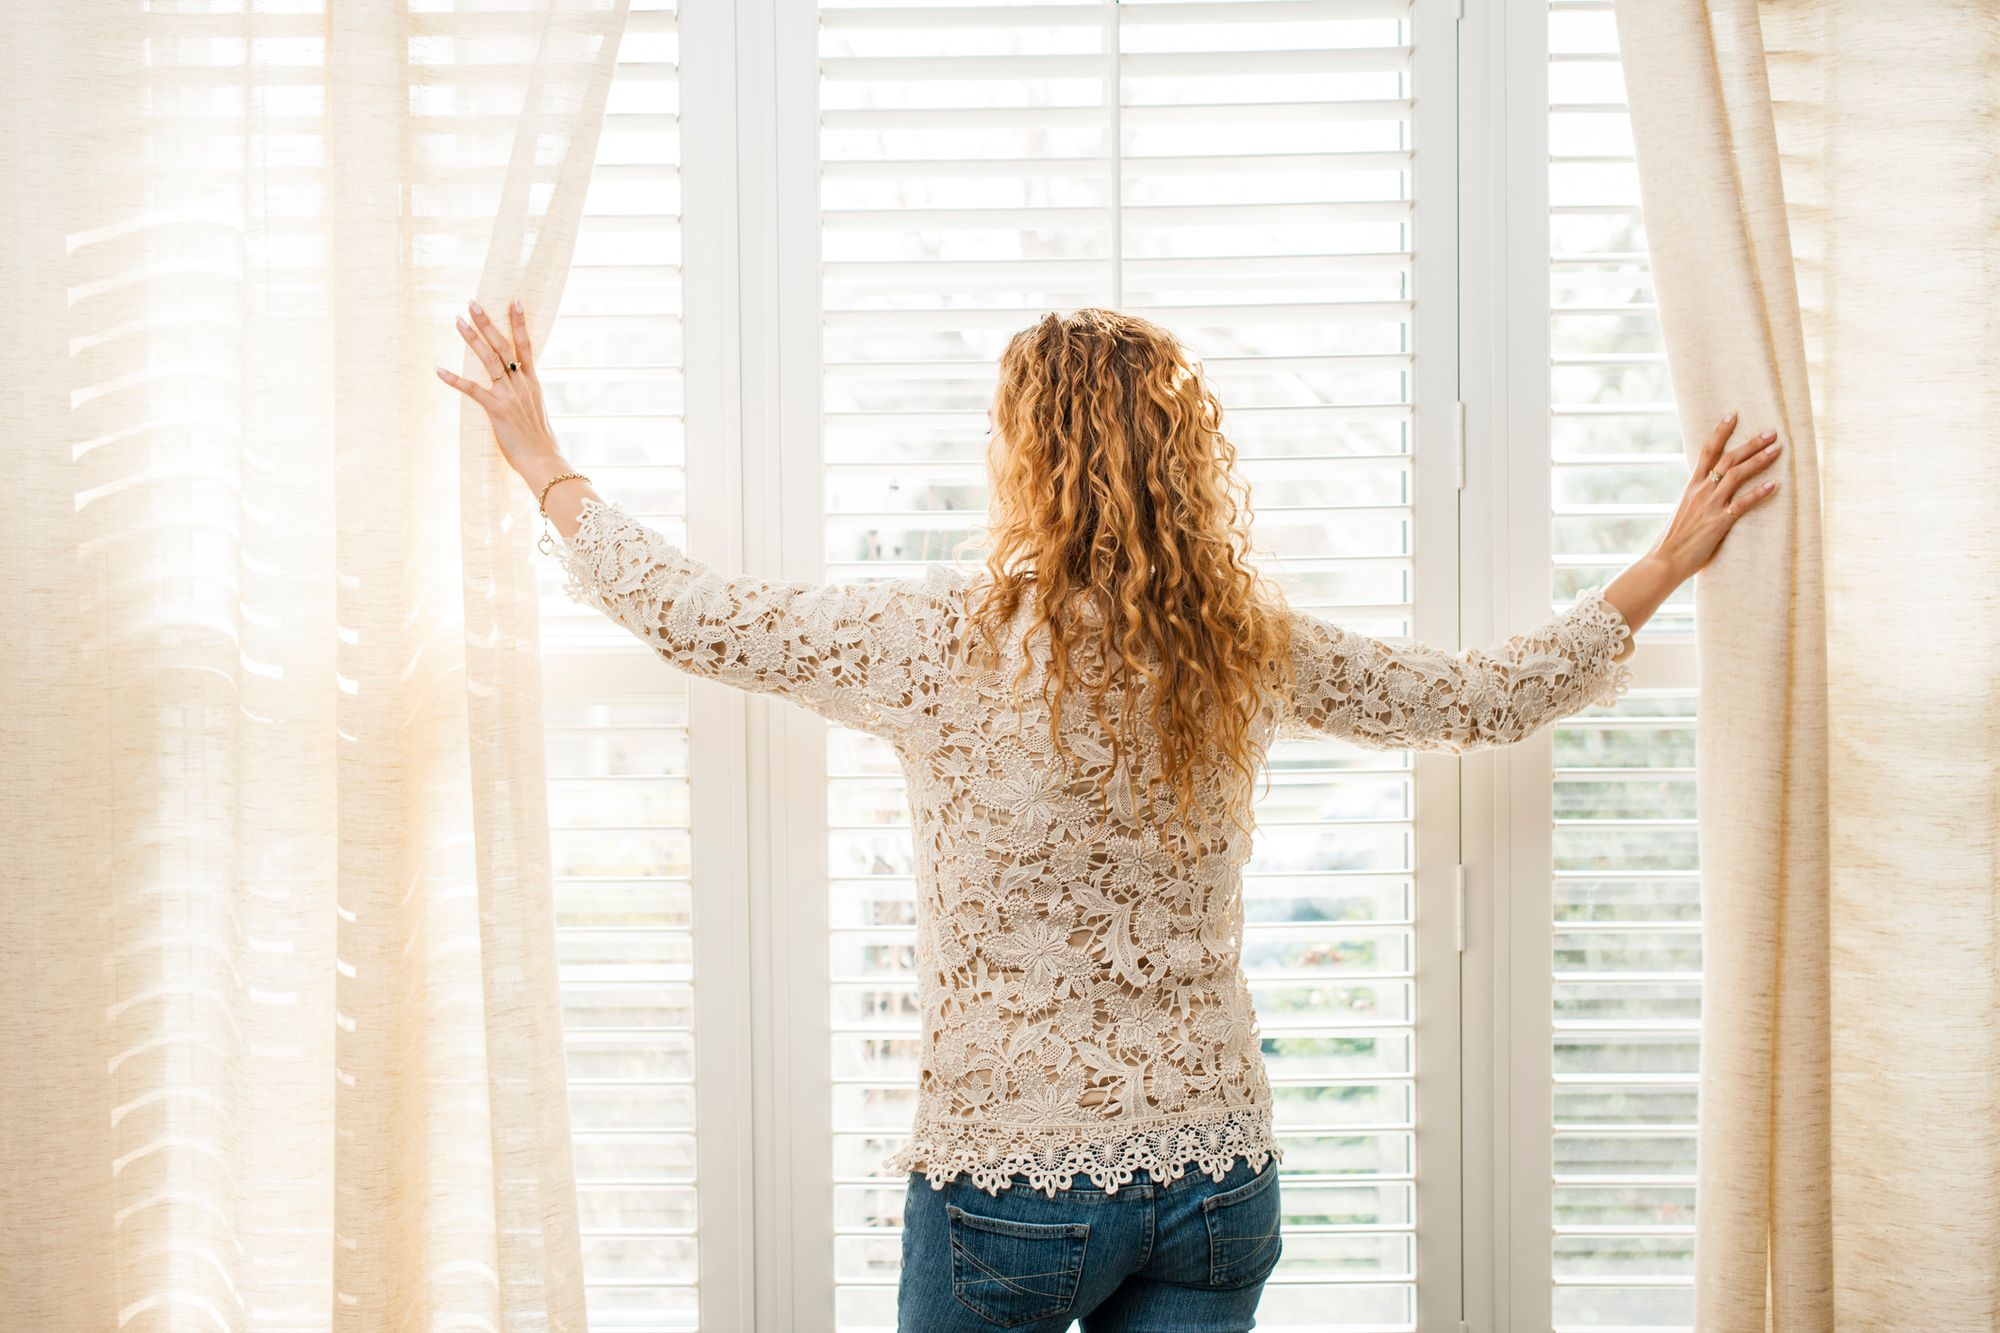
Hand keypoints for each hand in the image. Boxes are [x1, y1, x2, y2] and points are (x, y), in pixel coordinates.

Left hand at [436, 298, 565, 488]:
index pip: (526, 346)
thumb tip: (520, 390)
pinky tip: (439, 369)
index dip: (519, 323)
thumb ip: (527, 396)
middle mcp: (522, 384)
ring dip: (472, 339)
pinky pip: (473, 391)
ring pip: (490, 360)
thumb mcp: (537, 412)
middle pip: (504, 346)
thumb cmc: (540, 442)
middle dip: (488, 323)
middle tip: (473, 303)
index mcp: (533, 383)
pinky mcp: (497, 410)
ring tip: (458, 321)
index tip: (514, 301)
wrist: (544, 461)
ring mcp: (510, 396)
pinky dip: (455, 379)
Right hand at [1599, 411, 1781, 651]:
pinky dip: (1760, 493)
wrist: (1664, 561)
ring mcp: (1710, 506)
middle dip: (1751, 443)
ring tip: (1777, 449)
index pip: (1706, 451)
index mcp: (1691, 486)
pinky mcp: (1719, 523)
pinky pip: (1743, 504)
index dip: (1720, 431)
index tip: (1733, 415)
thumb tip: (1709, 493)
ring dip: (1759, 460)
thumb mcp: (1684, 512)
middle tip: (1772, 432)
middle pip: (1728, 459)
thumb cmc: (1673, 541)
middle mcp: (1701, 491)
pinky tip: (1776, 485)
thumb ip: (1698, 499)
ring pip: (1737, 475)